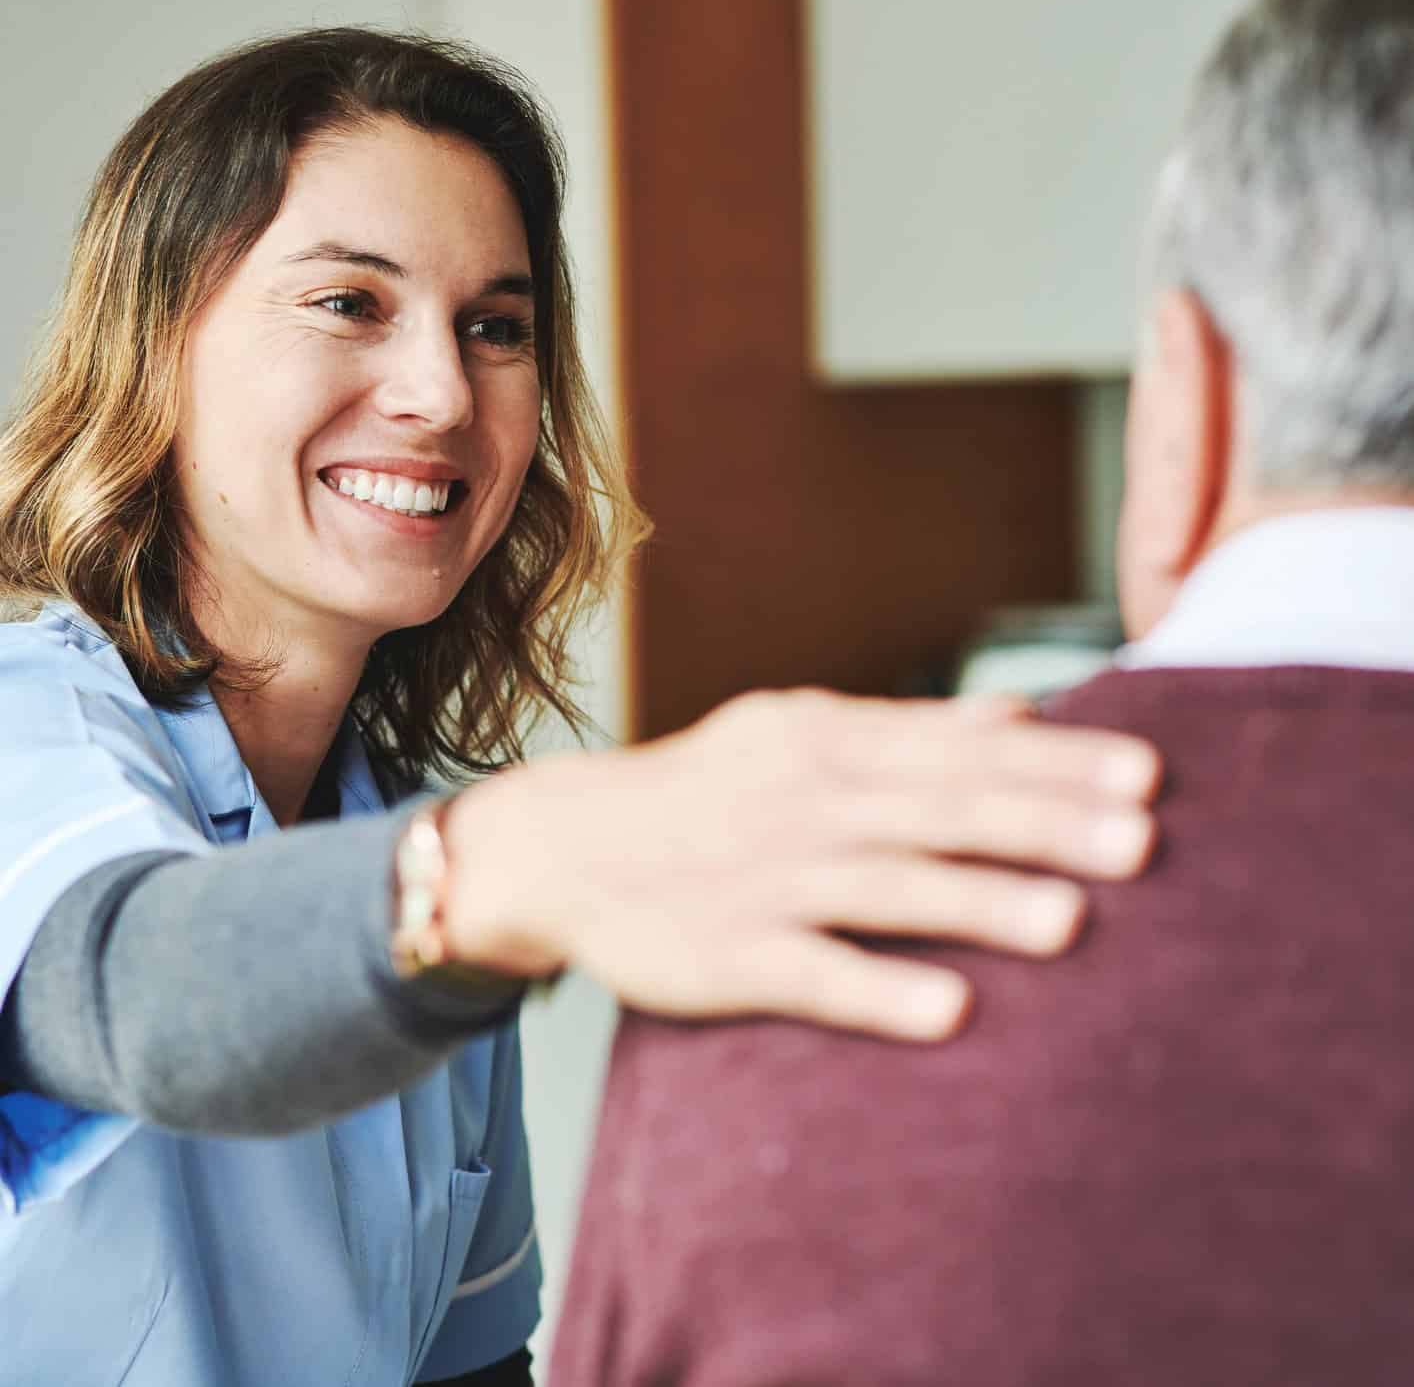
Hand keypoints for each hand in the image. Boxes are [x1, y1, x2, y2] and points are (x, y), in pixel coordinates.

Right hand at [439, 687, 1159, 1041]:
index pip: (956, 747)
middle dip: (1042, 823)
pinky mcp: (724, 954)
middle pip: (936, 809)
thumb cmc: (708, 788)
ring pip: (884, 886)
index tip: (1146, 776)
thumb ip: (913, 726)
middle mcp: (802, 800)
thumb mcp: (798, 731)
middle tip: (1142, 843)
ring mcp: (763, 877)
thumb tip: (1025, 713)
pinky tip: (951, 1010)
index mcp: (825, 738)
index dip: (1054, 763)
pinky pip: (809, 971)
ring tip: (1072, 921)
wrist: (566, 842)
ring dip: (977, 901)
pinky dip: (877, 988)